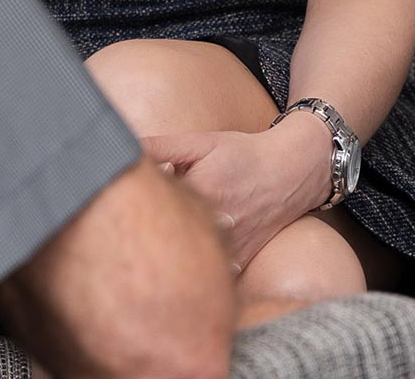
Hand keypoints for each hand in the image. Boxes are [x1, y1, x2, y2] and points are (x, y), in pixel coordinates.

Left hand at [140, 118, 329, 271]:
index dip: (140, 202)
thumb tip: (124, 149)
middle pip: (167, 237)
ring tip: (157, 245)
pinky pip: (211, 273)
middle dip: (149, 233)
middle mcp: (218, 222)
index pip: (156, 204)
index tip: (134, 197)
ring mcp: (231, 244)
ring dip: (171, 254)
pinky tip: (183, 257)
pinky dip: (195, 268)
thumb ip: (161, 146)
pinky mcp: (240, 260)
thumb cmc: (242, 153)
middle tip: (136, 227)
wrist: (290, 171)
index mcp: (202, 191)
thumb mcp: (202, 142)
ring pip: (189, 260)